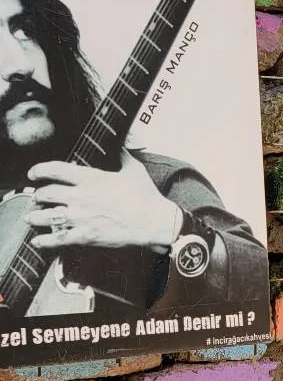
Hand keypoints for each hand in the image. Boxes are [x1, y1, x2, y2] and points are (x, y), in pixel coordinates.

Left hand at [26, 152, 180, 251]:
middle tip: (36, 197)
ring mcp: (82, 218)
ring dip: (35, 216)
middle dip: (37, 195)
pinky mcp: (86, 236)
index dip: (39, 170)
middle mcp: (82, 197)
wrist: (154, 222)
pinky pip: (58, 239)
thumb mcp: (134, 169)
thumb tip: (123, 140)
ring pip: (47, 216)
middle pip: (46, 193)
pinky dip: (44, 240)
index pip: (56, 170)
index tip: (33, 173)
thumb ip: (123, 153)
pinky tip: (38, 240)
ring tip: (31, 216)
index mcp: (91, 179)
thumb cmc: (145, 197)